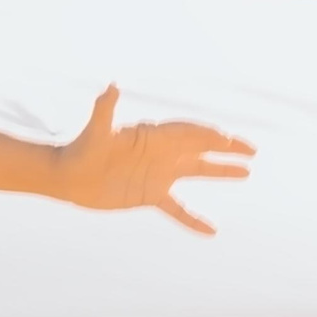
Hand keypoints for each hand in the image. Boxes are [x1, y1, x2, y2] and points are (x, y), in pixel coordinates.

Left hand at [54, 85, 254, 234]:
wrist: (64, 177)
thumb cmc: (79, 151)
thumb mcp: (95, 132)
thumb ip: (104, 110)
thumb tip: (111, 86)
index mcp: (152, 137)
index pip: (187, 133)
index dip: (207, 135)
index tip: (227, 140)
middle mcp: (160, 154)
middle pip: (200, 148)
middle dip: (226, 148)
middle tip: (251, 150)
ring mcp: (157, 174)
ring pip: (196, 171)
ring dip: (220, 171)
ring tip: (246, 172)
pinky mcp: (149, 195)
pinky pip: (177, 208)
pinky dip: (192, 219)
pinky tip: (211, 231)